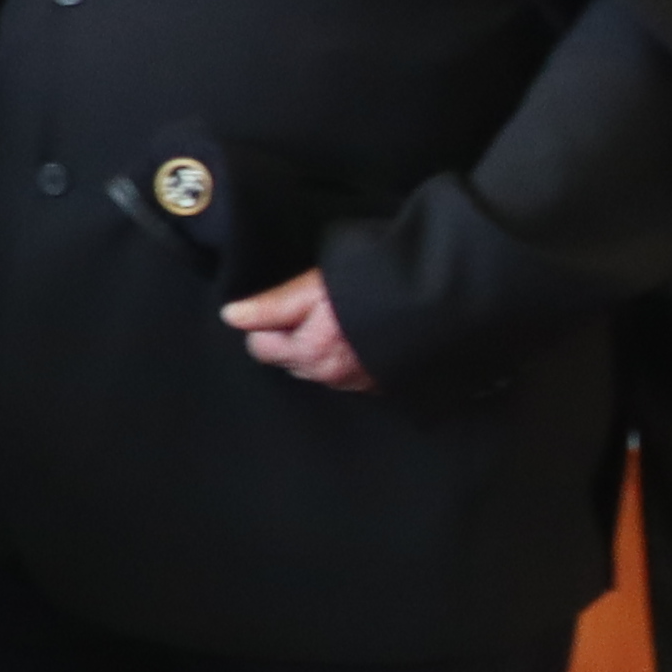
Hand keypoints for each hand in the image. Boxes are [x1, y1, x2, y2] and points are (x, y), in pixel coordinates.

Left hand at [222, 267, 373, 391]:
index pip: (260, 347)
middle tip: (316, 310)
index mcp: (310, 353)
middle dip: (292, 339)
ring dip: (320, 350)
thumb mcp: (316, 286)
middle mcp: (331, 376)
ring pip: (317, 368)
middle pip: (288, 360)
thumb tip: (231, 317)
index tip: (284, 306)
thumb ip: (273, 305)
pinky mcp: (382, 385)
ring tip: (340, 321)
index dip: (267, 323)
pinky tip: (361, 337)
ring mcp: (358, 384)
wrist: (440, 302)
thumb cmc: (374, 287)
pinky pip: (347, 375)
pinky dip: (347, 358)